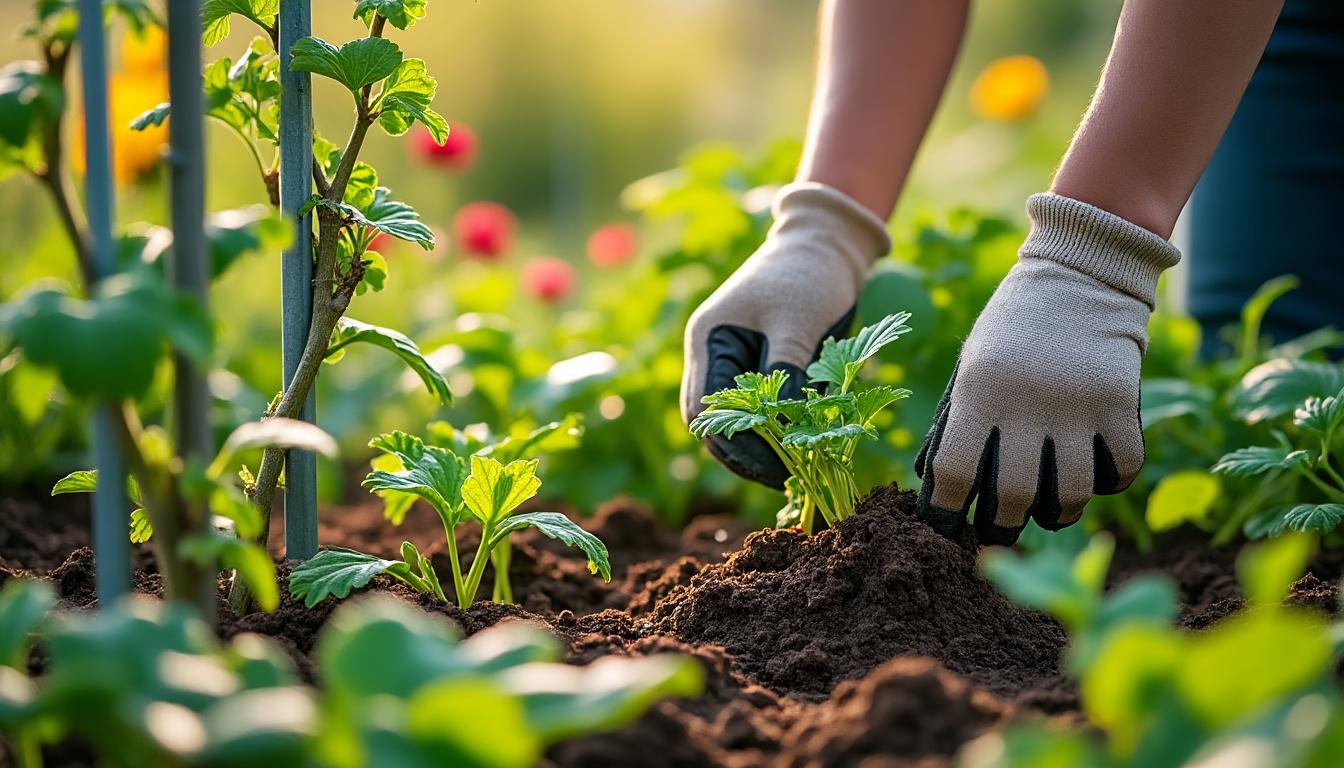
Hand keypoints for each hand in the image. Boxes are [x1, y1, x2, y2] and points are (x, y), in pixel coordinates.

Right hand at [682, 182, 889, 486]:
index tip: (770, 468)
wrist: (829, 246)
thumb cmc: (808, 275)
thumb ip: (784, 373)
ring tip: (798, 469)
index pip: (703, 410)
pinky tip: (807, 445)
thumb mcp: (796, 323)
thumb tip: (781, 429)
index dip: (732, 445)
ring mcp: (738, 362)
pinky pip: (765, 409)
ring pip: (740, 419)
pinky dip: (782, 428)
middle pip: (715, 422)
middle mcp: (715, 355)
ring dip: (765, 445)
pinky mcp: (765, 367)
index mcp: (709, 340)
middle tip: (786, 478)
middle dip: (746, 454)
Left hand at [915, 193, 1180, 544]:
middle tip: (997, 532)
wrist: (1079, 275)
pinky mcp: (1121, 403)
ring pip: (1069, 495)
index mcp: (977, 391)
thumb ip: (956, 422)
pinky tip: (1093, 478)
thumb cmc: (1012, 332)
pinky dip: (1107, 485)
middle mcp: (1026, 402)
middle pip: (1012, 496)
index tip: (943, 531)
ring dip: (1055, 515)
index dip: (944, 513)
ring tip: (1045, 513)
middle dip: (1000, 527)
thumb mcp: (971, 366)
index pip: (954, 472)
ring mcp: (1077, 405)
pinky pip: (1121, 471)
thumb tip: (937, 488)